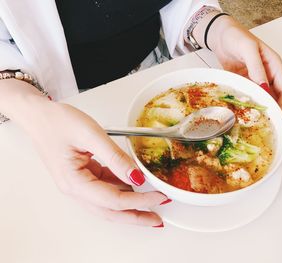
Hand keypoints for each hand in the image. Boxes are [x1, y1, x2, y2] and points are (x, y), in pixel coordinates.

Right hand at [21, 96, 167, 226]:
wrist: (39, 116)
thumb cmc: (57, 122)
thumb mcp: (91, 135)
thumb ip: (116, 157)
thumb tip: (136, 177)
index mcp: (74, 182)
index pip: (113, 200)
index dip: (139, 201)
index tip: (159, 198)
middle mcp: (75, 189)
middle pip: (111, 211)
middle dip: (136, 216)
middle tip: (158, 219)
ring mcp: (79, 184)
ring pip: (109, 203)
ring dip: (131, 206)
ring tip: (151, 204)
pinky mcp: (84, 177)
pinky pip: (106, 188)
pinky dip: (122, 189)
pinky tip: (135, 186)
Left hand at [194, 14, 281, 113]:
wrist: (219, 34)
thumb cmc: (236, 36)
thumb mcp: (248, 50)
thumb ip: (257, 69)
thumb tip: (265, 89)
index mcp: (275, 65)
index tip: (277, 117)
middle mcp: (267, 74)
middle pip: (275, 97)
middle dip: (272, 110)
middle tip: (263, 123)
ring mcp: (255, 79)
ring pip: (261, 98)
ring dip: (258, 108)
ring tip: (251, 120)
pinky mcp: (244, 81)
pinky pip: (248, 95)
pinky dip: (246, 102)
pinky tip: (241, 110)